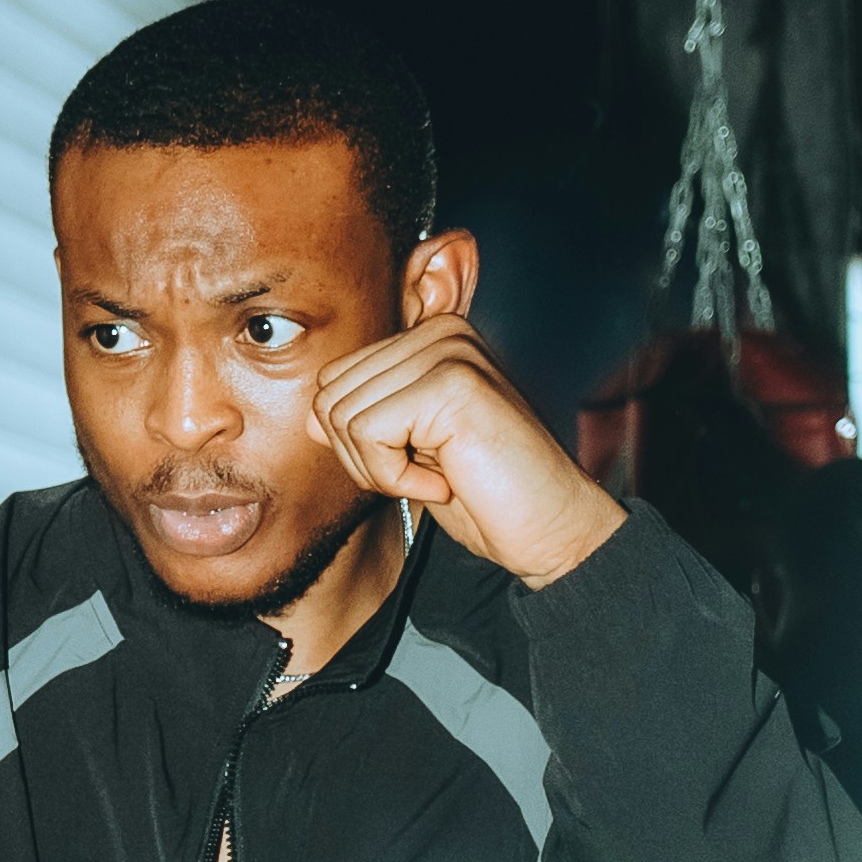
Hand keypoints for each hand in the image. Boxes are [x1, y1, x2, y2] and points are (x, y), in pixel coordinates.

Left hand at [311, 315, 624, 590]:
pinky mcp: (453, 382)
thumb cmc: (486, 494)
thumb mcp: (410, 449)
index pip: (334, 379)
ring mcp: (450, 352)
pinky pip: (366, 432)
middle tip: (425, 475)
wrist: (551, 529)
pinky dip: (395, 477)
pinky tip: (445, 482)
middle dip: (361, 456)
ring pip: (341, 415)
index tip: (417, 462)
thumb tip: (310, 416)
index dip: (356, 441)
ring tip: (437, 477)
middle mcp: (441, 332)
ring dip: (379, 469)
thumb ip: (367, 419)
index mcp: (431, 338)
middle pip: (329, 394)